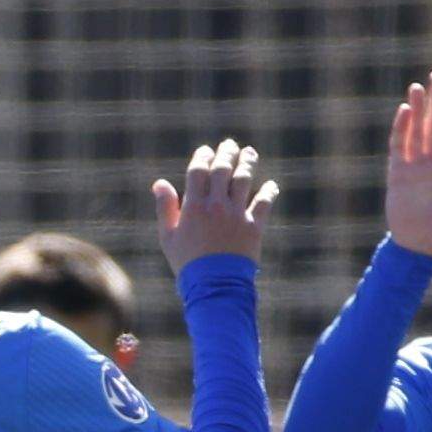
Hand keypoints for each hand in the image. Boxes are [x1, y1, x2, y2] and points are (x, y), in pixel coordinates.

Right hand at [152, 140, 271, 270]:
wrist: (214, 286)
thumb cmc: (187, 263)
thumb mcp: (168, 236)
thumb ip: (165, 208)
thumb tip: (160, 183)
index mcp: (194, 205)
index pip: (199, 170)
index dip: (203, 156)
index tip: (206, 150)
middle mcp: (216, 205)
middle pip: (223, 170)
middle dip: (226, 153)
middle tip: (230, 144)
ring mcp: (237, 214)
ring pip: (244, 180)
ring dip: (247, 163)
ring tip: (249, 153)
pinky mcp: (254, 227)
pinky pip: (264, 203)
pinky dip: (269, 192)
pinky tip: (271, 184)